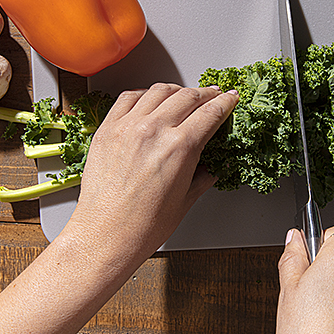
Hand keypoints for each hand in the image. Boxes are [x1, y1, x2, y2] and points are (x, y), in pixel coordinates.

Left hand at [0, 84, 238, 333]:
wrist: (99, 242)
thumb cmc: (141, 232)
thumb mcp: (182, 204)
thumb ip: (200, 177)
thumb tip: (209, 165)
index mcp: (176, 148)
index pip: (208, 112)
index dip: (225, 102)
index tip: (233, 98)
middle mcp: (150, 131)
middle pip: (184, 95)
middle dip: (204, 94)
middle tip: (213, 97)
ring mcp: (124, 128)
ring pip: (156, 91)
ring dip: (174, 92)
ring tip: (182, 98)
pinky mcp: (104, 133)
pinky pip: (127, 101)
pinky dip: (142, 97)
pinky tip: (148, 104)